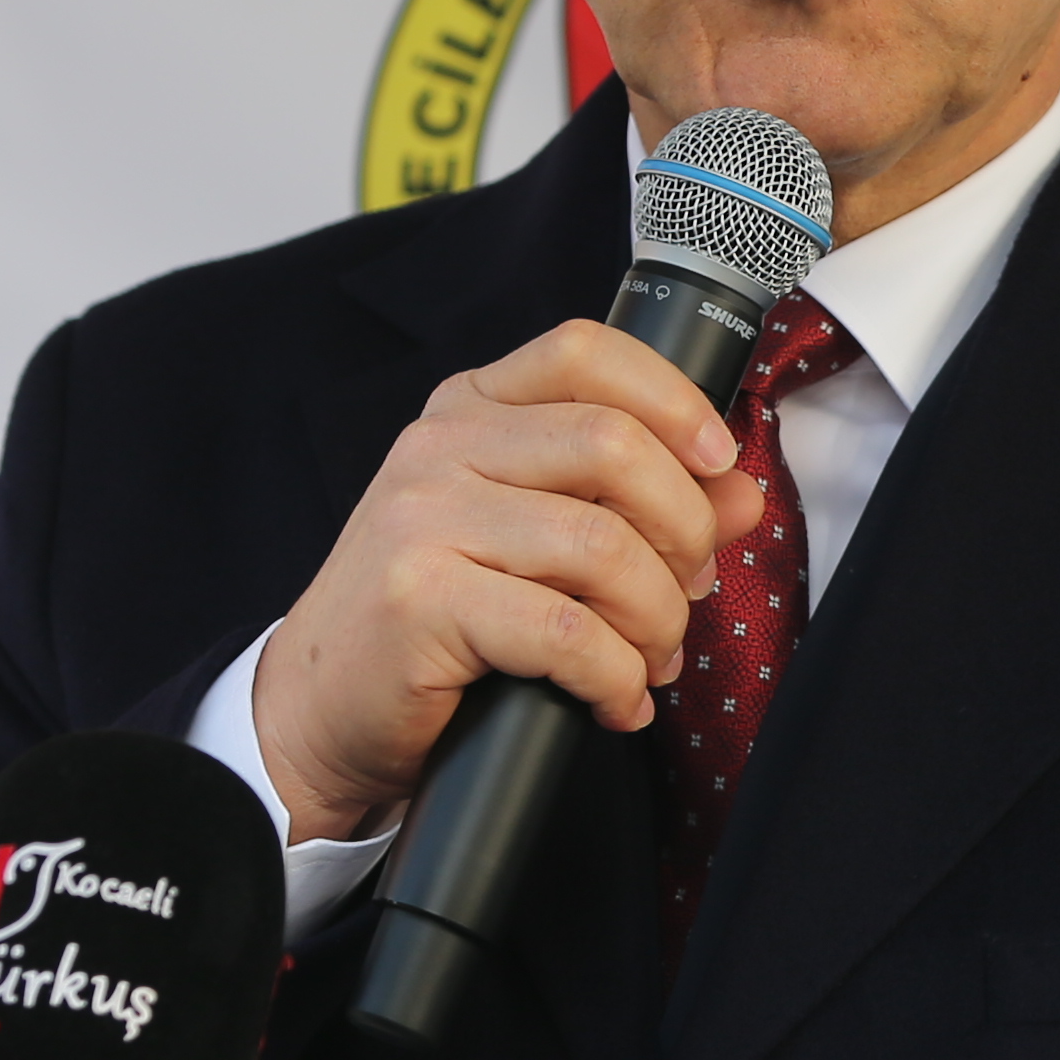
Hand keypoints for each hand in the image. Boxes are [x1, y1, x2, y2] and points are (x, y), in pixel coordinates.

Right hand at [245, 321, 768, 847]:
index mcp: (469, 409)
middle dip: (682, 528)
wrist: (318, 707)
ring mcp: (421, 520)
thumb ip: (632, 502)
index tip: (717, 462)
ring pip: (600, 547)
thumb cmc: (432, 617)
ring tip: (649, 658)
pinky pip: (564, 633)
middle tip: (686, 589)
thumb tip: (741, 492)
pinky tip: (615, 700)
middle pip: (612, 446)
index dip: (672, 399)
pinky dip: (615, 676)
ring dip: (654, 618)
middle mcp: (439, 448)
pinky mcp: (418, 602)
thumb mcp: (530, 538)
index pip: (584, 352)